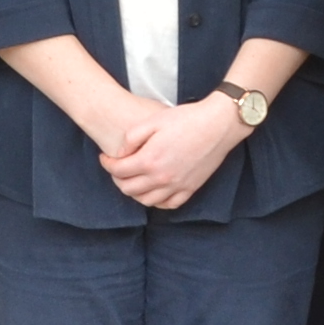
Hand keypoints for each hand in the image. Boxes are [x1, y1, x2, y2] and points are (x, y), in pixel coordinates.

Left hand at [98, 97, 243, 212]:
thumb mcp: (153, 120)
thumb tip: (121, 153)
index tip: (105, 158)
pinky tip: (154, 190)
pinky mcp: (190, 189)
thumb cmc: (186, 119)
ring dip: (135, 192)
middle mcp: (161, 178)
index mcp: (149, 160)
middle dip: (118, 179)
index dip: (107, 164)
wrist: (218, 125)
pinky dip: (157, 201)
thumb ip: (131, 138)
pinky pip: (168, 205)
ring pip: (146, 201)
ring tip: (133, 179)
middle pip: (129, 189)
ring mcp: (177, 186)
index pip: (118, 171)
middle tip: (117, 168)